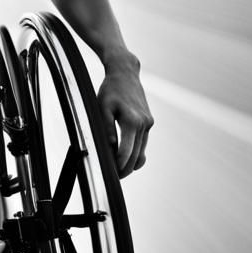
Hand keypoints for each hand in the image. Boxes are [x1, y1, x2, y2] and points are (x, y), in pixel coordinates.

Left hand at [97, 63, 152, 177]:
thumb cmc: (110, 89)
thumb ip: (106, 128)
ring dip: (132, 163)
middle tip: (114, 178)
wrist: (125, 73)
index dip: (119, 165)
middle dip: (125, 169)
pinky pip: (143, 143)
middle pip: (136, 155)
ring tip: (119, 171)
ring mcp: (148, 123)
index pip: (126, 151)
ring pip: (142, 151)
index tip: (111, 174)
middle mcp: (144, 124)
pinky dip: (136, 152)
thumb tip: (110, 147)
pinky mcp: (149, 122)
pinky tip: (126, 158)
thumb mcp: (102, 107)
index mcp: (132, 120)